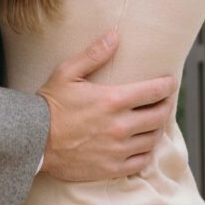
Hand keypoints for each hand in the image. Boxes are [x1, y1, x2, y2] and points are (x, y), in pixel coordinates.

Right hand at [37, 31, 175, 180]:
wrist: (34, 140)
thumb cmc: (50, 103)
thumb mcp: (68, 72)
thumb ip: (94, 54)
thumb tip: (114, 36)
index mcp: (112, 100)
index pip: (154, 92)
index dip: (167, 86)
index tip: (171, 83)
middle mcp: (120, 126)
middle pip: (159, 116)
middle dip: (166, 106)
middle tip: (165, 101)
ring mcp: (117, 149)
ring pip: (153, 138)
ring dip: (158, 128)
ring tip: (155, 121)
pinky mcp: (112, 168)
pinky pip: (142, 161)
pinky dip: (147, 152)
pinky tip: (143, 144)